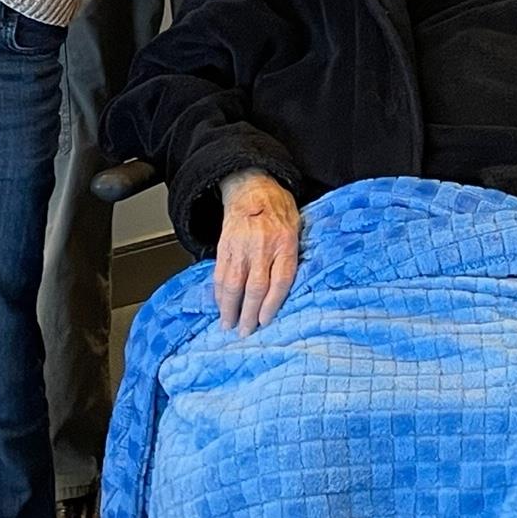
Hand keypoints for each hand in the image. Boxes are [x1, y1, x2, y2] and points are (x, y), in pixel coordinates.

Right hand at [214, 171, 301, 334]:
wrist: (252, 186)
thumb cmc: (278, 208)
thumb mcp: (297, 227)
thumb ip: (294, 255)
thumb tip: (295, 287)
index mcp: (286, 243)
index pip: (280, 280)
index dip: (272, 305)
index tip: (265, 322)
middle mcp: (263, 246)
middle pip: (255, 287)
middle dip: (249, 313)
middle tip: (246, 331)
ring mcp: (241, 246)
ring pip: (233, 283)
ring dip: (230, 308)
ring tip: (228, 324)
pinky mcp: (225, 245)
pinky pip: (220, 273)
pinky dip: (219, 292)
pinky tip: (221, 304)